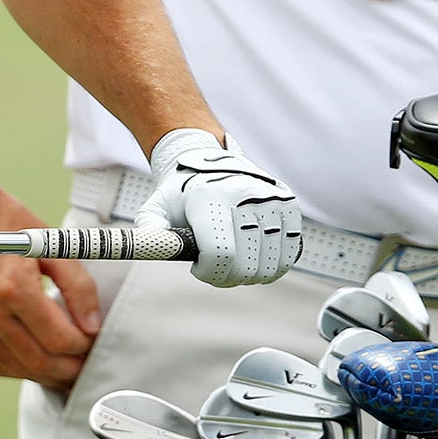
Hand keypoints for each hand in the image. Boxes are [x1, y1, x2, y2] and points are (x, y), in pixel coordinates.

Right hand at [0, 168, 101, 388]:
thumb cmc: (6, 221)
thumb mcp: (52, 243)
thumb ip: (78, 285)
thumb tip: (93, 326)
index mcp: (13, 287)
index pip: (59, 339)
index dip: (83, 347)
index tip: (94, 340)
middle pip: (38, 362)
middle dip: (68, 370)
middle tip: (86, 364)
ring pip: (14, 368)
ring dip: (44, 375)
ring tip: (65, 370)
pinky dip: (17, 368)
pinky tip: (35, 362)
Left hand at [133, 129, 301, 286]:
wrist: (211, 161)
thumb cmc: (182, 193)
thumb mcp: (157, 208)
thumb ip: (150, 232)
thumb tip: (148, 249)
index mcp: (210, 196)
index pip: (220, 254)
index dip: (208, 273)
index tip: (197, 267)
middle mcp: (245, 194)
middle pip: (245, 265)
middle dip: (226, 277)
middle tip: (215, 268)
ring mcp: (271, 199)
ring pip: (268, 265)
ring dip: (250, 275)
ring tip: (234, 262)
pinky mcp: (289, 204)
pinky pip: (289, 254)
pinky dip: (273, 266)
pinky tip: (256, 259)